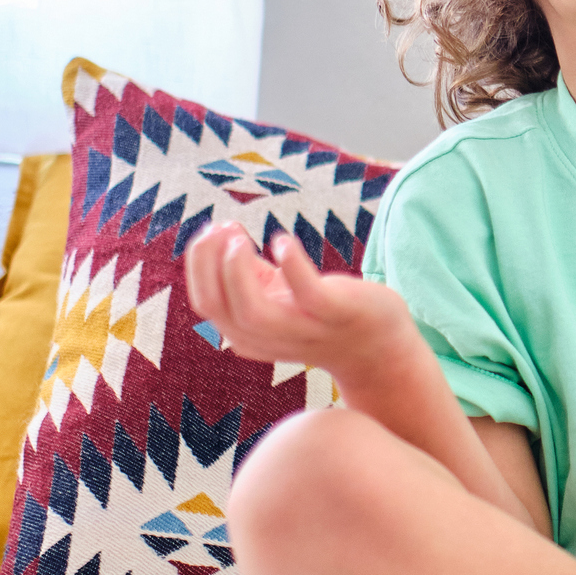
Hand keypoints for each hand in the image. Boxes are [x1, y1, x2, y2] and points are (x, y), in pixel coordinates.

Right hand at [183, 219, 419, 383]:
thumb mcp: (279, 294)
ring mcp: (302, 328)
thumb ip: (250, 271)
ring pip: (251, 312)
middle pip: (217, 307)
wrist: (376, 348)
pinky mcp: (334, 314)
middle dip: (208, 263)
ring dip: (236, 271)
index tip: (213, 229)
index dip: (199, 263)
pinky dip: (291, 266)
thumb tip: (223, 231)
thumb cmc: (322, 314)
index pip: (206, 303)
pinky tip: (282, 242)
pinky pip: (307, 295)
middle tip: (223, 226)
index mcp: (248, 332)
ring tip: (239, 238)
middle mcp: (268, 337)